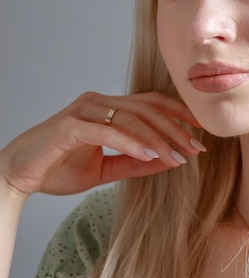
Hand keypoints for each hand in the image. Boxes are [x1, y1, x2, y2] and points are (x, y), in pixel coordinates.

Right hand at [0, 91, 204, 200]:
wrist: (17, 175)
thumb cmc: (58, 168)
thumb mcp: (106, 169)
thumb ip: (135, 161)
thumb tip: (169, 160)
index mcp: (107, 108)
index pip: (151, 104)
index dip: (179, 114)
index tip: (202, 132)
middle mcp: (98, 102)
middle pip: (147, 108)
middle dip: (176, 127)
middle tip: (197, 147)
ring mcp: (84, 110)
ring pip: (131, 117)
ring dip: (158, 137)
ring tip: (178, 156)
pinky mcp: (71, 125)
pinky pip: (108, 131)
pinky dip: (132, 142)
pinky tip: (151, 154)